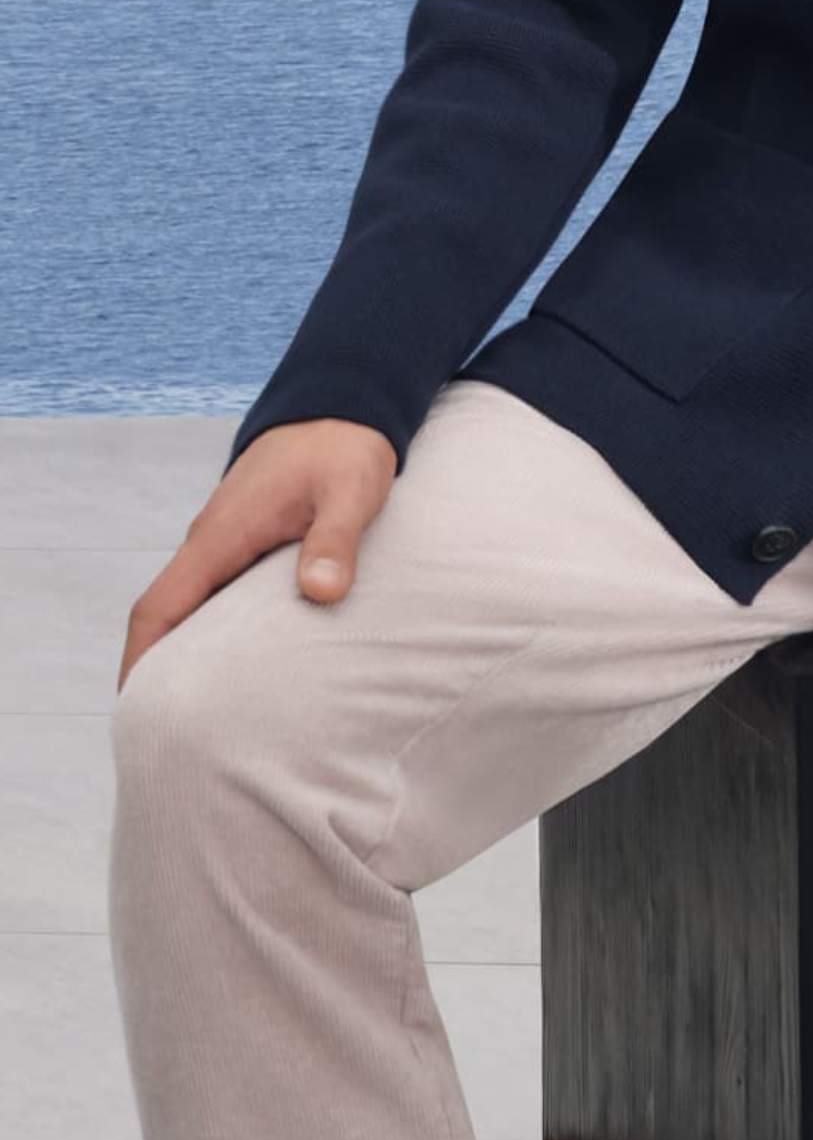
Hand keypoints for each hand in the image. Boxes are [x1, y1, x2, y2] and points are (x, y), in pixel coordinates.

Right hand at [115, 417, 397, 696]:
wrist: (344, 405)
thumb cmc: (344, 449)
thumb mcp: (349, 493)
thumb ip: (334, 541)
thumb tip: (319, 594)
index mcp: (221, 536)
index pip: (160, 607)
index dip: (141, 661)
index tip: (135, 710)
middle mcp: (212, 542)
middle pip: (166, 617)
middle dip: (157, 672)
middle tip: (169, 734)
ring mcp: (227, 542)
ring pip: (192, 606)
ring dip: (187, 652)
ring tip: (204, 715)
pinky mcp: (247, 541)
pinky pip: (217, 594)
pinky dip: (215, 629)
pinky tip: (240, 664)